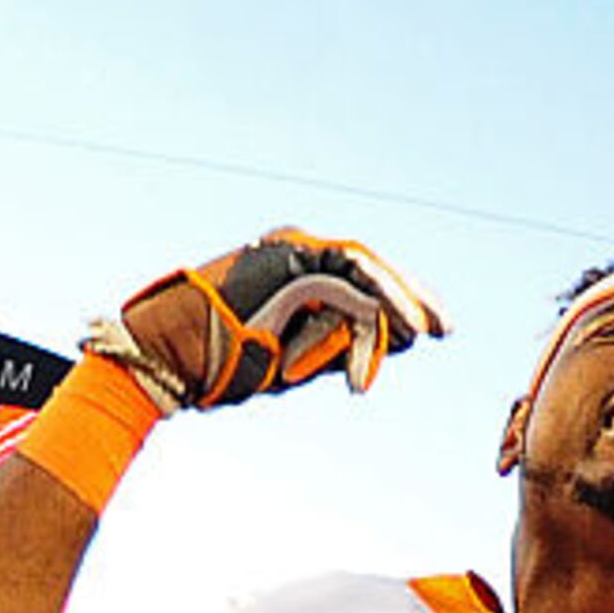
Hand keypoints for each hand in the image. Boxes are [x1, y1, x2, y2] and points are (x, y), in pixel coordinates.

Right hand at [98, 231, 444, 411]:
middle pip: (370, 264)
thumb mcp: (296, 354)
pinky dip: (375, 312)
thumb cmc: (225, 362)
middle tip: (443, 328)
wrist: (170, 358)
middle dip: (410, 295)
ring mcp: (290, 254)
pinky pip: (348, 285)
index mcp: (293, 265)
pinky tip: (398, 335)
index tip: (426, 329)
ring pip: (364, 269)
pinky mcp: (287, 269)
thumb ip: (338, 342)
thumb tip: (389, 341)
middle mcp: (295, 250)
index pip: (360, 274)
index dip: (398, 298)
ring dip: (399, 301)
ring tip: (423, 333)